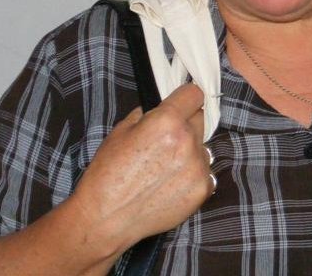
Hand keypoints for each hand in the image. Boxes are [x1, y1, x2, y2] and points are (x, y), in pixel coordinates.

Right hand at [72, 83, 213, 253]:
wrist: (106, 217)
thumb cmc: (108, 173)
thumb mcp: (120, 131)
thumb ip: (147, 114)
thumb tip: (162, 108)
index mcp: (166, 121)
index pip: (194, 94)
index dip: (185, 98)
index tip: (181, 104)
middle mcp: (187, 141)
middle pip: (200, 119)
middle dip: (185, 124)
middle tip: (166, 139)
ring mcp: (197, 167)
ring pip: (203, 147)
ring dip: (190, 151)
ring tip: (165, 166)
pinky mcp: (202, 190)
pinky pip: (205, 172)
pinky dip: (192, 175)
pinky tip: (171, 183)